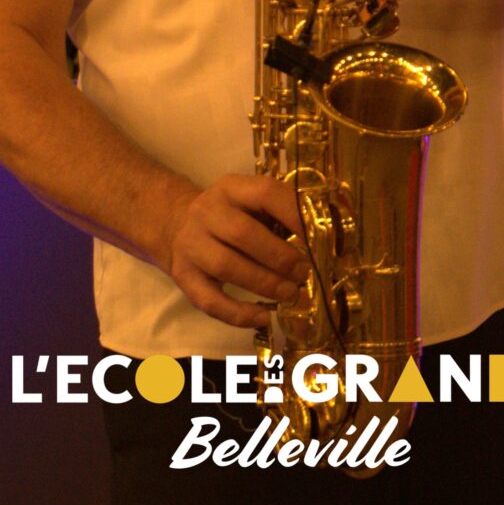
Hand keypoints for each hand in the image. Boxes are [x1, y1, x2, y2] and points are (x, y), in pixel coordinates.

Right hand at [159, 174, 305, 329]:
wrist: (178, 224)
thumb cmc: (232, 216)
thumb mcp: (251, 203)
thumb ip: (281, 215)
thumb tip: (325, 241)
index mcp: (231, 188)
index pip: (265, 193)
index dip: (294, 214)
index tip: (319, 238)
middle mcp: (206, 211)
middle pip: (242, 233)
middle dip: (279, 256)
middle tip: (304, 273)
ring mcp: (190, 244)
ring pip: (226, 266)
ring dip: (264, 283)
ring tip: (291, 294)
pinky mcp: (182, 275)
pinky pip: (210, 300)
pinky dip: (239, 314)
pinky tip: (264, 316)